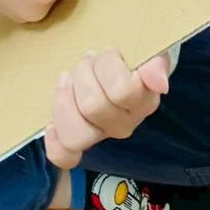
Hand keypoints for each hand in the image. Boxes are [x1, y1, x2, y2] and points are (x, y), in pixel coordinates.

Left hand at [44, 48, 169, 168]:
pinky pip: (65, 156)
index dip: (109, 65)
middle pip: (93, 107)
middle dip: (84, 73)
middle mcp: (124, 125)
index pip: (122, 91)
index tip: (110, 52)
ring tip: (69, 78)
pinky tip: (51, 127)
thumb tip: (159, 84)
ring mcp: (102, 134)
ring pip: (77, 133)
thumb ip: (156, 65)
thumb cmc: (133, 57)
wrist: (121, 64)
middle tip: (88, 60)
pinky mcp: (80, 140)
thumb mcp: (150, 53)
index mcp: (143, 103)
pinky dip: (55, 144)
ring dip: (66, 98)